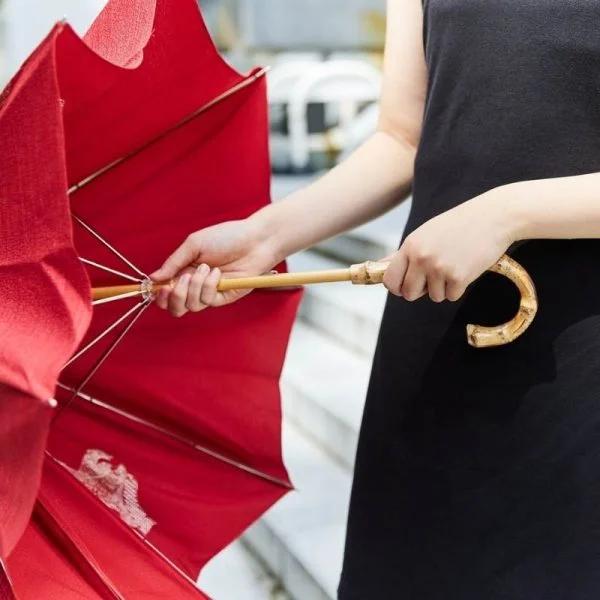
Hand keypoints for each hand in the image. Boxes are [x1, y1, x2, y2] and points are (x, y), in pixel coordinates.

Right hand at [150, 218, 277, 316]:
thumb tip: (154, 278)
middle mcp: (194, 285)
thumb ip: (174, 262)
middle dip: (174, 297)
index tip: (157, 287)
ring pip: (190, 306)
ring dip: (194, 287)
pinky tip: (217, 274)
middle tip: (181, 280)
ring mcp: (209, 292)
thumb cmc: (227, 237)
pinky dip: (208, 287)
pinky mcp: (224, 297)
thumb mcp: (195, 244)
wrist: (255, 241)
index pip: (165, 291)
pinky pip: (207, 301)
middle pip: (175, 307)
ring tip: (206, 268)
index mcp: (184, 270)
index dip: (158, 294)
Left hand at [383, 189, 516, 301]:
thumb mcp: (425, 234)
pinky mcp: (459, 278)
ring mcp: (440, 269)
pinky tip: (465, 268)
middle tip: (433, 278)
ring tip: (454, 265)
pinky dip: (458, 288)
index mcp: (410, 246)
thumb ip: (403, 253)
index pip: (390, 280)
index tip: (406, 285)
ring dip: (443, 287)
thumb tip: (380, 267)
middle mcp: (421, 258)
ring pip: (432, 296)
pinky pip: (451, 296)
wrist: (494, 216)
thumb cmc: (458, 225)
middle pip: (408, 293)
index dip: (397, 286)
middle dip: (420, 291)